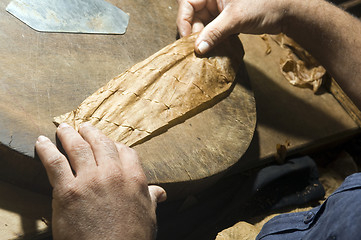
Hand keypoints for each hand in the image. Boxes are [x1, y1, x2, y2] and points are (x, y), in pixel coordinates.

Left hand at [35, 123, 165, 239]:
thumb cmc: (131, 238)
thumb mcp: (148, 216)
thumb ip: (151, 198)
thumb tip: (161, 193)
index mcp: (134, 178)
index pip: (125, 151)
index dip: (115, 144)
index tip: (108, 142)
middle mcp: (113, 173)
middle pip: (101, 144)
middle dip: (91, 133)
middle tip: (83, 127)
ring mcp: (90, 180)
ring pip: (78, 148)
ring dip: (69, 135)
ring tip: (64, 128)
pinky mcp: (68, 191)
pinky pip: (55, 163)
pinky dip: (46, 149)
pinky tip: (42, 141)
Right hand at [177, 0, 288, 53]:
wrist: (286, 12)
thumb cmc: (264, 5)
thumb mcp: (235, 19)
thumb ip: (214, 33)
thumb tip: (198, 48)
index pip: (187, 3)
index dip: (184, 21)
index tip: (187, 39)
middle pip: (193, 15)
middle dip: (194, 32)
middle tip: (198, 48)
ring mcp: (220, 7)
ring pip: (203, 23)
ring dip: (204, 38)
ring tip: (208, 50)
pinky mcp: (226, 18)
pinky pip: (213, 29)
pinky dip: (213, 39)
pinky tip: (216, 47)